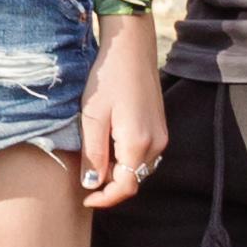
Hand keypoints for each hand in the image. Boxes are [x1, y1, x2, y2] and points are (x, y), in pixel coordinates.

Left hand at [78, 30, 163, 210]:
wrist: (130, 48)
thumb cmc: (107, 78)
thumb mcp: (92, 117)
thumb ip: (93, 154)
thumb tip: (92, 185)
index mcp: (138, 143)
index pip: (125, 187)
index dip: (105, 199)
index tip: (85, 199)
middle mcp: (156, 143)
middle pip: (134, 180)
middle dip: (110, 185)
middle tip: (84, 176)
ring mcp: (161, 135)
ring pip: (139, 168)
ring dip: (118, 171)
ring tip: (94, 158)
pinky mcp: (160, 127)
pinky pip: (144, 154)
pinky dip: (126, 158)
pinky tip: (108, 143)